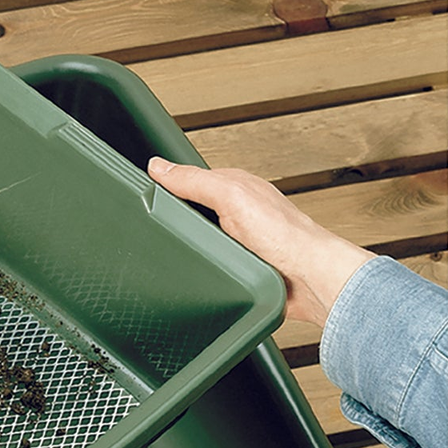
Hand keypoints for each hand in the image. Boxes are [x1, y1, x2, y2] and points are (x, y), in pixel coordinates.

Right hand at [147, 157, 374, 327]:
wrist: (309, 281)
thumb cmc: (286, 238)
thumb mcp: (232, 197)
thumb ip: (195, 181)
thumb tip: (159, 167)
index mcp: (235, 187)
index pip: (188, 180)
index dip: (164, 185)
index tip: (138, 191)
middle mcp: (235, 212)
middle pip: (188, 210)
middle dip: (168, 216)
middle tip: (143, 222)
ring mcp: (236, 241)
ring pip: (196, 238)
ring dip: (181, 244)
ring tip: (160, 247)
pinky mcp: (237, 268)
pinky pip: (205, 263)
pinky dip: (193, 265)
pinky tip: (186, 268)